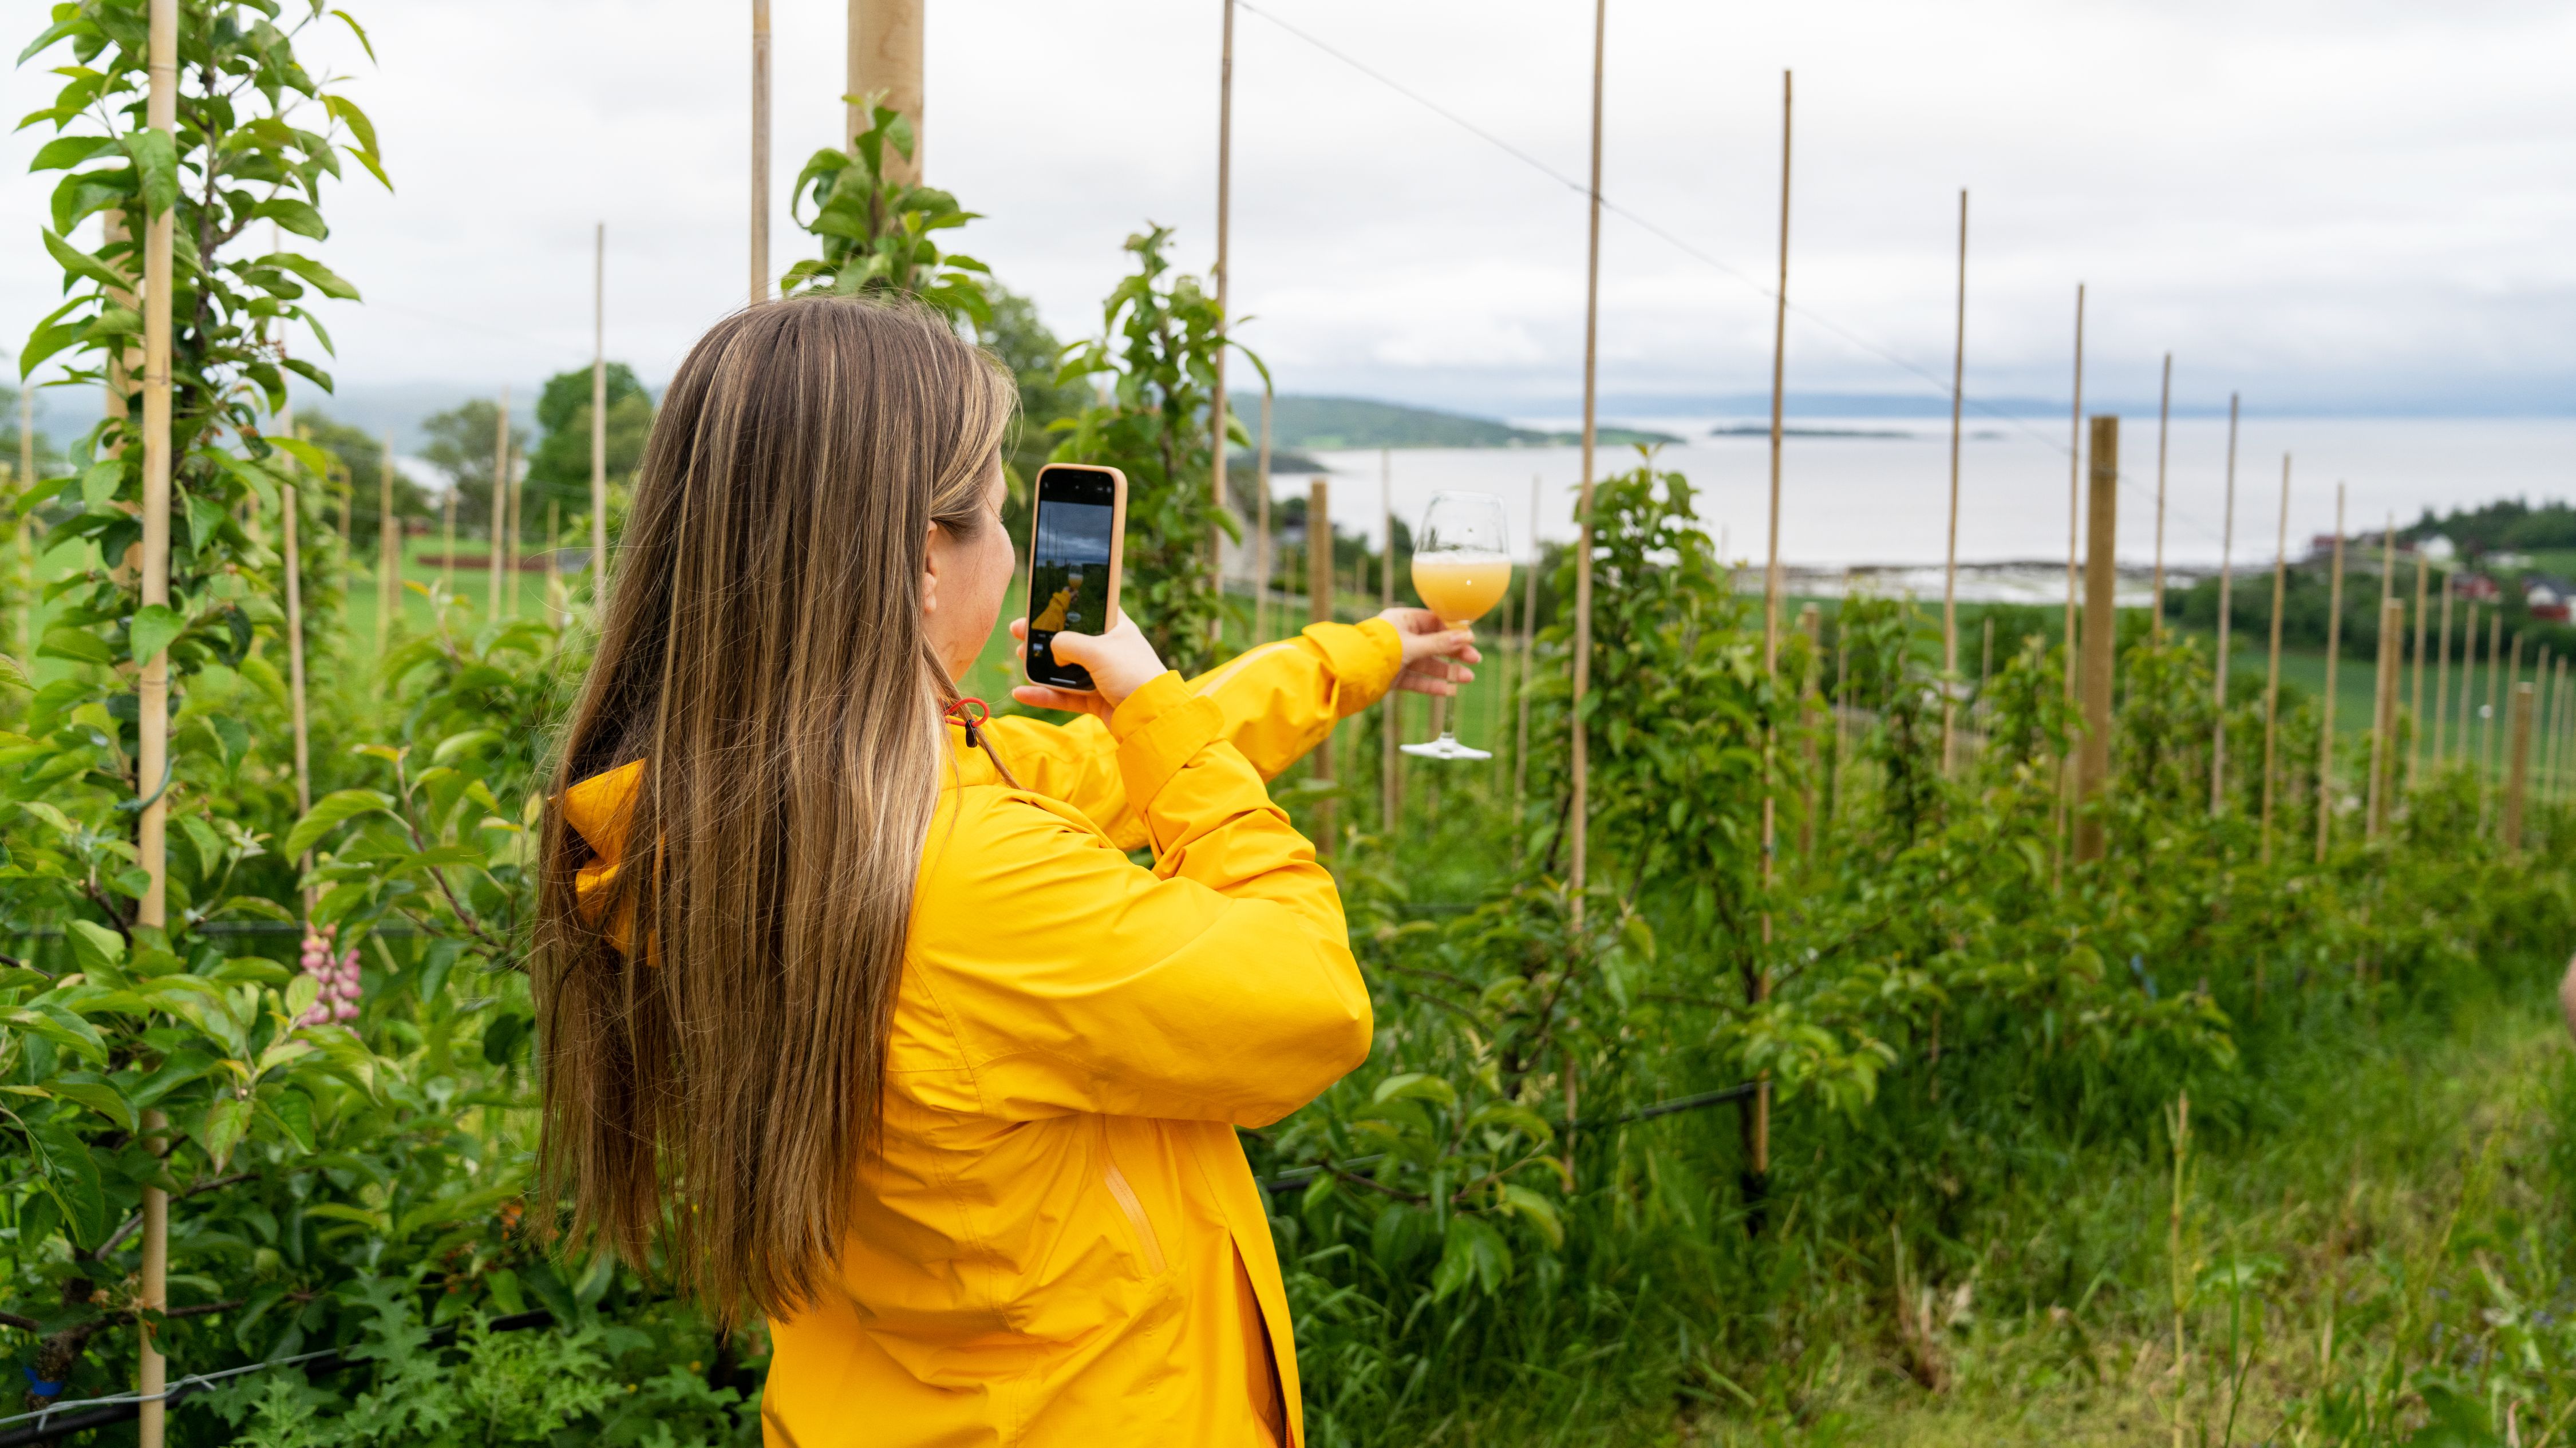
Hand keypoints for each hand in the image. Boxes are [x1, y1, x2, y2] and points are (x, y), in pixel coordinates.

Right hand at [1009, 612, 1168, 718]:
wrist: (1151, 717)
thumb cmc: (1132, 675)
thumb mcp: (1097, 650)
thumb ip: (1068, 643)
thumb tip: (1051, 648)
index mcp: (1116, 629)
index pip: (1086, 611)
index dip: (1062, 608)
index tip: (1038, 607)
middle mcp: (1108, 650)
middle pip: (1069, 640)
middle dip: (1043, 637)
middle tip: (1019, 632)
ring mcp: (1101, 676)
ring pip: (1064, 668)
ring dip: (1041, 665)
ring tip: (1020, 658)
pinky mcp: (1095, 699)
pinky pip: (1065, 696)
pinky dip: (1044, 695)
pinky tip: (1022, 693)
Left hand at [1377, 607, 1480, 696]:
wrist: (1349, 673)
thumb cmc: (1379, 650)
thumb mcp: (1413, 645)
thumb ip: (1440, 643)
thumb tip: (1467, 636)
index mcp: (1402, 620)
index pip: (1434, 622)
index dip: (1453, 631)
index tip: (1470, 640)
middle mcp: (1400, 637)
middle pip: (1433, 644)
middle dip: (1454, 653)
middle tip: (1474, 660)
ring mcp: (1397, 658)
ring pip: (1427, 664)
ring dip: (1447, 671)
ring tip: (1467, 678)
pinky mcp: (1393, 676)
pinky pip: (1416, 679)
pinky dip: (1432, 685)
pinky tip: (1449, 690)